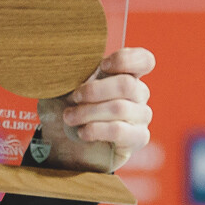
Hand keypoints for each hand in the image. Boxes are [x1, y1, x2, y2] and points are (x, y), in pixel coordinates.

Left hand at [37, 47, 154, 172]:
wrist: (61, 144)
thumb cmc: (65, 109)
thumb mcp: (62, 87)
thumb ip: (72, 73)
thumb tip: (69, 63)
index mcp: (124, 74)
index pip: (144, 60)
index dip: (126, 60)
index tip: (102, 66)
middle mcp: (137, 94)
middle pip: (127, 85)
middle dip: (94, 91)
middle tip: (73, 98)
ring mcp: (140, 116)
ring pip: (120, 108)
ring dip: (88, 112)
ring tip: (69, 118)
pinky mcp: (137, 139)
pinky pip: (120, 131)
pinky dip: (96, 130)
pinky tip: (83, 132)